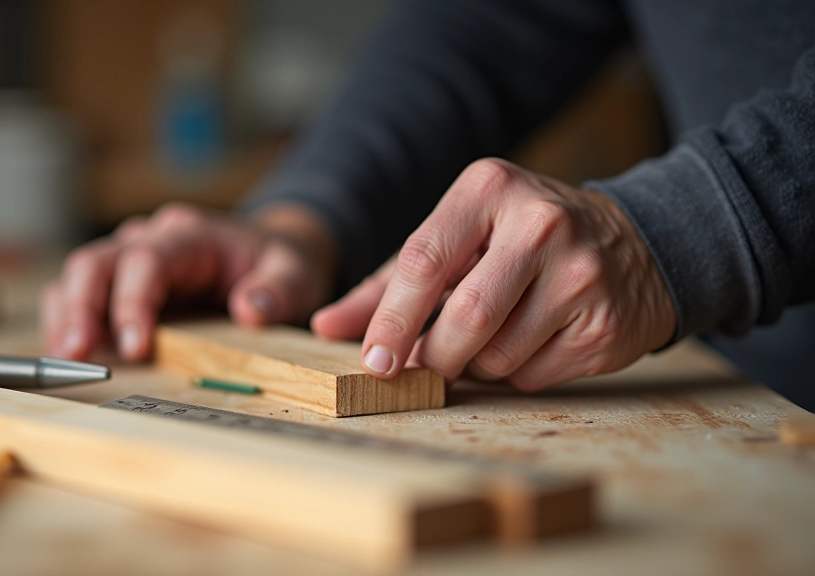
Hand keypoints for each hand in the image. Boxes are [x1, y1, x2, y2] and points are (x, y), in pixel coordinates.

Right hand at [41, 203, 335, 360]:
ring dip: (66, 320)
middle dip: (80, 309)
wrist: (269, 254)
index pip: (146, 261)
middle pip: (95, 263)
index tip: (134, 347)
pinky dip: (68, 324)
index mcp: (189, 235)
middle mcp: (149, 239)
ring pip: (77, 278)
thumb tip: (250, 310)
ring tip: (64, 363)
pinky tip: (70, 358)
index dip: (132, 302)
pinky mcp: (118, 283)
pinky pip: (78, 296)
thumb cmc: (279, 265)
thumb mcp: (296, 274)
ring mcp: (128, 258)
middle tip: (75, 355)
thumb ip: (278, 291)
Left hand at [311, 158, 675, 390]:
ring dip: (477, 366)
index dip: (392, 320)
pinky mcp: (605, 322)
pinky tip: (533, 342)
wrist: (637, 244)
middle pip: (464, 318)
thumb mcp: (458, 240)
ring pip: (497, 355)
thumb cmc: (520, 243)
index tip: (372, 361)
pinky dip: (515, 374)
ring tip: (492, 337)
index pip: (424, 262)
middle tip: (427, 365)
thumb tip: (326, 326)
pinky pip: (533, 374)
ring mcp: (580, 273)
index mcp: (489, 189)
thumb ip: (389, 283)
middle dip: (436, 355)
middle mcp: (540, 223)